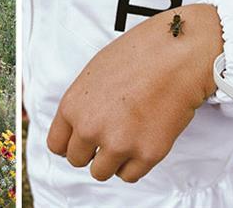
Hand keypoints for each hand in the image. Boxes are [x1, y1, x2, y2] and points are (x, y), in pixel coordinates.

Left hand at [47, 4, 223, 182]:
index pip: (56, 145)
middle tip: (107, 138)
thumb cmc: (138, 57)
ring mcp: (118, 143)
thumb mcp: (91, 76)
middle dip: (90, 152)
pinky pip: (130, 175)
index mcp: (72, 107)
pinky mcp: (147, 153)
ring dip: (111, 161)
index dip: (69, 144)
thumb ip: (81, 105)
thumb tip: (79, 125)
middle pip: (77, 160)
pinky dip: (134, 164)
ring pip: (100, 173)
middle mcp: (90, 128)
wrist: (176, 56)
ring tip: (125, 140)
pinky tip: (141, 144)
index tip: (80, 143)